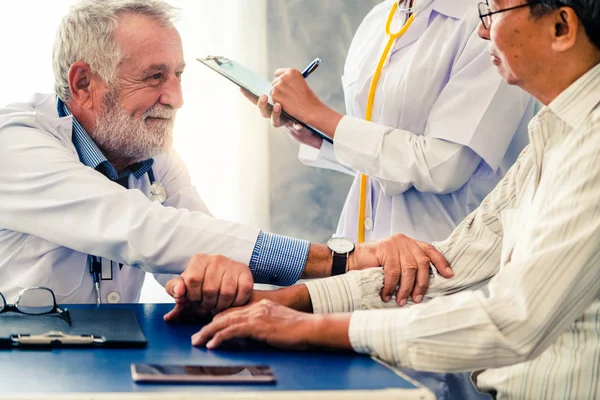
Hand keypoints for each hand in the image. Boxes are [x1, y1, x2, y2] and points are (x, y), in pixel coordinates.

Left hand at [163, 254, 253, 319]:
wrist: (222, 279)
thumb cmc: (199, 286)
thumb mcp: (183, 287)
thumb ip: (174, 289)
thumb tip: (179, 292)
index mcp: (199, 260)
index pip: (193, 279)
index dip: (193, 296)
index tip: (195, 300)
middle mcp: (216, 259)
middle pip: (210, 289)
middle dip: (207, 304)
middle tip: (207, 306)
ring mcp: (233, 265)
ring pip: (227, 293)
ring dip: (221, 306)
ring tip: (218, 306)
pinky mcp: (246, 273)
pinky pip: (243, 292)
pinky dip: (236, 303)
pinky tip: (230, 303)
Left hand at [191, 299, 318, 348]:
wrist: (311, 328)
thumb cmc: (298, 331)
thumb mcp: (277, 326)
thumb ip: (263, 327)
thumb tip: (251, 336)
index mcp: (260, 305)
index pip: (233, 311)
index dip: (218, 320)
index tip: (208, 329)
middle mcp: (256, 307)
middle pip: (225, 315)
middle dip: (208, 327)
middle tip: (196, 337)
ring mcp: (256, 314)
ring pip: (224, 322)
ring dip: (208, 333)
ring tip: (198, 341)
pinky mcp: (258, 324)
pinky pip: (232, 331)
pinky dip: (220, 337)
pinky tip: (212, 344)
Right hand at [240, 88, 322, 148]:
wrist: (305, 115)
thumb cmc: (292, 100)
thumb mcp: (286, 91)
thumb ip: (281, 84)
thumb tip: (278, 74)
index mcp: (268, 106)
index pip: (256, 100)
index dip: (248, 95)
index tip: (242, 88)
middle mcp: (272, 115)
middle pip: (263, 112)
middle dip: (262, 104)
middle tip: (263, 96)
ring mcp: (281, 121)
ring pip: (274, 121)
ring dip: (275, 114)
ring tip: (279, 106)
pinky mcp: (292, 125)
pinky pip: (294, 126)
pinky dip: (296, 125)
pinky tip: (299, 124)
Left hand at [270, 68, 324, 121]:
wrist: (309, 108)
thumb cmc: (307, 97)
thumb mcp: (301, 82)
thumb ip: (290, 79)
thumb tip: (282, 81)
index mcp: (291, 72)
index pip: (278, 73)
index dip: (280, 79)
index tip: (282, 84)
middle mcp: (284, 77)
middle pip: (274, 81)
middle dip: (279, 88)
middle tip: (287, 94)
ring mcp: (278, 86)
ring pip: (272, 90)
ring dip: (278, 95)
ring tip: (288, 99)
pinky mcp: (275, 95)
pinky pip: (272, 98)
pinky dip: (277, 101)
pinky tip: (286, 103)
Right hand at [347, 234, 452, 305]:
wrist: (351, 260)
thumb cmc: (373, 265)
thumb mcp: (395, 263)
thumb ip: (409, 267)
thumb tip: (423, 286)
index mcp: (410, 243)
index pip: (430, 250)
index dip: (441, 262)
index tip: (449, 275)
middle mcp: (404, 241)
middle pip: (422, 263)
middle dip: (422, 284)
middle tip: (416, 299)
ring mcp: (395, 244)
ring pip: (409, 269)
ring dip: (406, 288)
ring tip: (401, 301)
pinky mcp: (385, 249)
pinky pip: (393, 272)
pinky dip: (391, 287)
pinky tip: (387, 295)